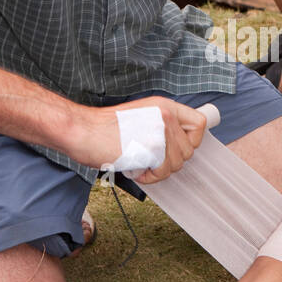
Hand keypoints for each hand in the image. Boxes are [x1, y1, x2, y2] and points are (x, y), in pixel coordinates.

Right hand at [72, 97, 208, 181]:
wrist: (82, 131)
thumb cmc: (104, 129)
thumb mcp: (141, 117)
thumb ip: (162, 126)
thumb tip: (178, 145)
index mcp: (164, 105)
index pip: (200, 123)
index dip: (192, 140)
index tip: (176, 148)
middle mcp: (165, 115)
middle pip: (189, 150)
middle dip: (170, 161)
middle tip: (149, 160)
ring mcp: (160, 130)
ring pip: (177, 164)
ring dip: (158, 170)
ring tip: (139, 163)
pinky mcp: (152, 147)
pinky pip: (163, 171)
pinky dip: (150, 177)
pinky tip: (135, 169)